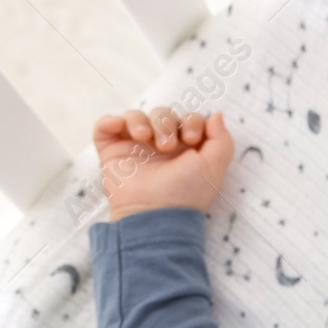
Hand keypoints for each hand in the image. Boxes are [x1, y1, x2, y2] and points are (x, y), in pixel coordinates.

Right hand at [92, 107, 234, 221]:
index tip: (190, 139)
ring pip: (135, 116)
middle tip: (166, 146)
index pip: (188, 119)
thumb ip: (221, 139)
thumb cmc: (186, 194)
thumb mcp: (213, 168)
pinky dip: (109, 121)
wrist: (154, 213)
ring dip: (139, 120)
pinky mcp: (112, 152)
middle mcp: (160, 146)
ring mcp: (135, 148)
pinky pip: (106, 126)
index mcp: (186, 149)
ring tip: (143, 137)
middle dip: (165, 123)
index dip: (191, 121)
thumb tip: (216, 114)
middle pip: (162, 113)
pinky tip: (119, 127)